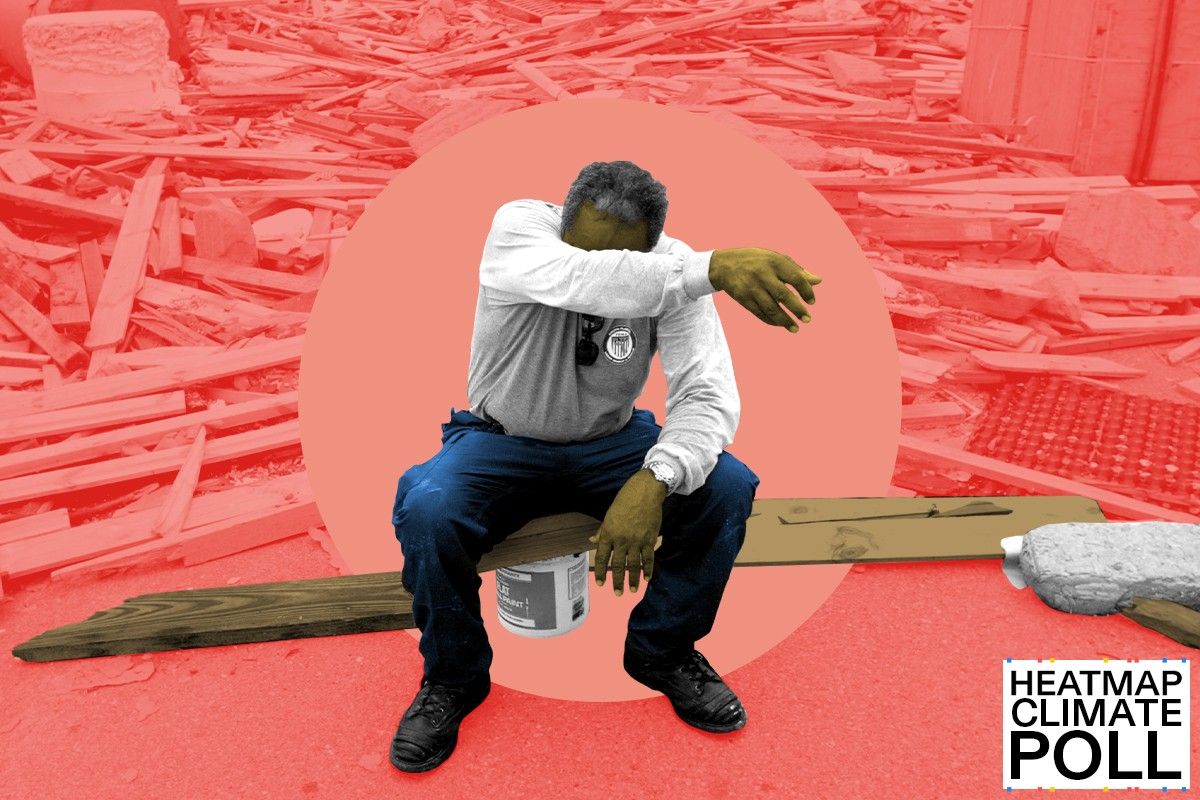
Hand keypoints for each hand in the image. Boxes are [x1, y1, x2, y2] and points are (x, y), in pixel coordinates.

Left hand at [589, 469, 665, 595]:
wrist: (645, 492)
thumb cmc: (625, 500)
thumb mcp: (609, 515)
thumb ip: (602, 530)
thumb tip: (592, 539)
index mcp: (608, 533)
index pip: (602, 557)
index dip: (600, 572)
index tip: (600, 584)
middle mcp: (621, 540)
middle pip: (617, 565)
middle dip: (616, 581)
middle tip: (617, 593)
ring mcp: (636, 541)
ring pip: (633, 565)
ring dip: (633, 579)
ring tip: (632, 590)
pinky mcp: (649, 539)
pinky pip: (648, 558)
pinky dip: (648, 569)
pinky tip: (647, 578)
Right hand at [709, 248, 821, 331]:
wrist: (725, 265)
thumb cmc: (757, 261)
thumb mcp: (776, 258)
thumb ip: (797, 270)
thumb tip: (818, 281)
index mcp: (774, 262)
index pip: (795, 278)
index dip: (806, 291)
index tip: (812, 302)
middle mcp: (763, 275)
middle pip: (783, 295)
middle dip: (797, 309)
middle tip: (807, 319)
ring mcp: (752, 288)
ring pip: (771, 308)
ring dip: (784, 320)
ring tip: (795, 328)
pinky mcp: (743, 299)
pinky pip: (759, 313)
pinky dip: (771, 321)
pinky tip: (780, 324)